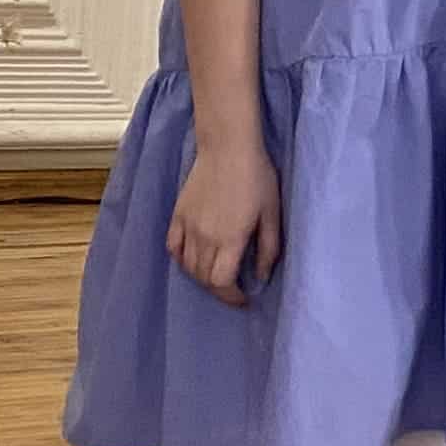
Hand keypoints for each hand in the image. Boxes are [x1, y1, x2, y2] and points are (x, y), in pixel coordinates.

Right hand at [167, 137, 283, 303]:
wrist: (228, 146)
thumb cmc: (257, 177)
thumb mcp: (272, 214)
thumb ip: (268, 249)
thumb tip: (262, 276)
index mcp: (230, 239)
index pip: (221, 282)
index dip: (232, 297)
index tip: (243, 298)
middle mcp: (205, 237)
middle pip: (203, 279)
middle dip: (219, 289)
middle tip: (233, 287)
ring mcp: (188, 226)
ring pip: (187, 266)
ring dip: (202, 277)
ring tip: (217, 274)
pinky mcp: (178, 215)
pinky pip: (173, 247)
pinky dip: (182, 259)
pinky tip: (194, 258)